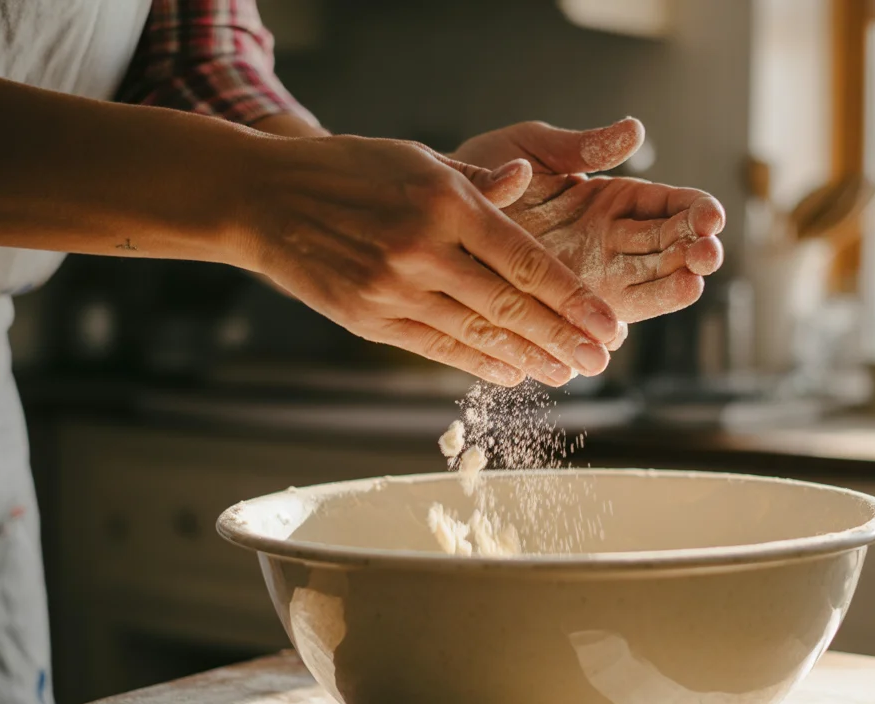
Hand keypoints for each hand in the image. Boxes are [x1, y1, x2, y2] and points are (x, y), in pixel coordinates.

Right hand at [236, 135, 617, 385]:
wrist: (266, 199)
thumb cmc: (349, 170)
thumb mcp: (416, 158)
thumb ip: (476, 181)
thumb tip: (526, 182)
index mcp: (445, 203)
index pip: (526, 259)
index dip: (573, 298)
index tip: (608, 324)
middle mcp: (424, 249)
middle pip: (511, 304)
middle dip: (563, 337)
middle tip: (602, 361)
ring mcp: (394, 289)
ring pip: (477, 333)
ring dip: (528, 357)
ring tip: (566, 374)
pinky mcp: (370, 318)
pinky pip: (436, 346)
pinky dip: (477, 362)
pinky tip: (511, 373)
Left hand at [452, 118, 724, 331]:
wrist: (432, 211)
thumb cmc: (484, 169)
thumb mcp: (534, 148)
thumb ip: (582, 146)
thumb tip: (634, 131)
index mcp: (613, 199)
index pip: (668, 206)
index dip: (694, 211)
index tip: (712, 216)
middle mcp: (611, 242)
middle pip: (668, 250)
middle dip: (694, 252)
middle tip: (709, 253)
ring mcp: (593, 278)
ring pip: (644, 288)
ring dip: (670, 288)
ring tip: (691, 284)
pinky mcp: (564, 308)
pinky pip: (593, 324)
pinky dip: (607, 331)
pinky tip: (622, 330)